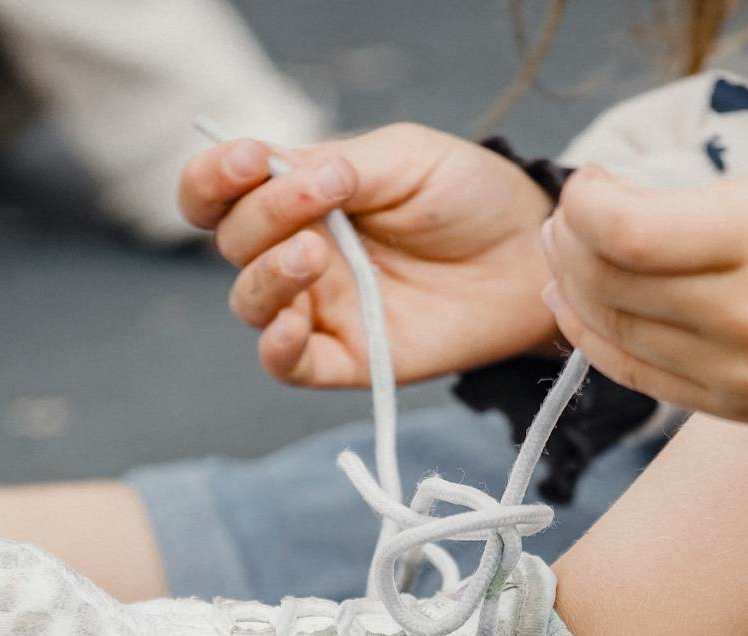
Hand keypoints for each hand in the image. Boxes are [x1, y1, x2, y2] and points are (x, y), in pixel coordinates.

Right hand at [179, 123, 556, 387]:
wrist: (533, 254)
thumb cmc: (470, 196)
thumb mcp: (404, 158)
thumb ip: (338, 164)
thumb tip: (277, 168)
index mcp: (299, 197)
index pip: (220, 191)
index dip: (213, 176)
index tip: (248, 161)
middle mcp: (298, 251)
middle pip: (233, 242)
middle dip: (264, 213)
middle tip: (328, 194)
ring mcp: (321, 307)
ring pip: (250, 303)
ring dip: (267, 275)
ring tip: (314, 253)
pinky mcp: (349, 357)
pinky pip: (288, 365)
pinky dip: (278, 348)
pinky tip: (293, 325)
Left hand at [542, 167, 747, 438]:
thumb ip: (694, 205)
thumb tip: (606, 208)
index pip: (628, 233)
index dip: (584, 205)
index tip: (590, 181)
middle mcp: (741, 319)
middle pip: (609, 283)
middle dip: (570, 240)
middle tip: (569, 213)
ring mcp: (731, 375)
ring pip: (612, 331)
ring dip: (571, 287)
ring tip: (563, 252)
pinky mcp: (726, 409)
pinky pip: (634, 375)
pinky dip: (591, 338)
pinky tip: (573, 305)